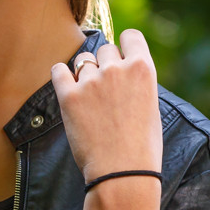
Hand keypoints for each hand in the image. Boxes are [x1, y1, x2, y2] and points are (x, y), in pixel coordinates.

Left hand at [49, 29, 162, 182]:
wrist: (123, 173)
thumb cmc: (141, 146)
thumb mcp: (151, 106)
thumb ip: (136, 82)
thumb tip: (121, 67)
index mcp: (143, 69)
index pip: (130, 36)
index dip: (124, 46)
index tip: (121, 57)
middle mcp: (117, 69)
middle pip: (105, 49)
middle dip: (105, 64)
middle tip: (106, 91)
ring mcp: (91, 81)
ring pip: (83, 61)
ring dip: (85, 73)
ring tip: (90, 99)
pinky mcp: (69, 96)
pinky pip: (58, 71)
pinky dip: (61, 76)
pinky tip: (67, 88)